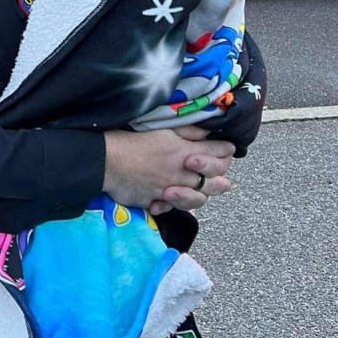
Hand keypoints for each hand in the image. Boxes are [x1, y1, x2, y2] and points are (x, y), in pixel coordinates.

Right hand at [103, 127, 235, 212]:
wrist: (107, 161)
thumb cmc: (133, 140)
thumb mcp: (163, 129)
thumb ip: (187, 132)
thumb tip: (207, 132)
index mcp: (185, 153)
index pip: (214, 153)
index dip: (225, 150)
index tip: (230, 149)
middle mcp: (181, 173)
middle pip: (211, 178)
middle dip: (222, 176)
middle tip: (227, 178)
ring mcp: (170, 190)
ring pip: (197, 197)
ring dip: (207, 194)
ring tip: (214, 192)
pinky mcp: (155, 201)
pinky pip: (172, 207)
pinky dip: (176, 205)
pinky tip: (178, 200)